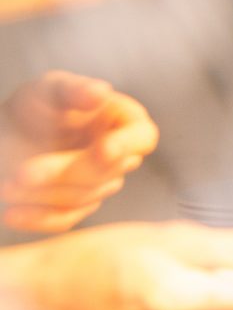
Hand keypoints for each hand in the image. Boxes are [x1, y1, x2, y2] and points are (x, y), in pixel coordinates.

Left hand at [1, 71, 159, 231]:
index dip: (126, 146)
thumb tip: (101, 93)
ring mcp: (100, 184)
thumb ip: (74, 90)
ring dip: (42, 193)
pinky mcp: (77, 207)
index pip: (142, 137)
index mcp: (124, 121)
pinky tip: (11, 213)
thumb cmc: (34, 106)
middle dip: (64, 172)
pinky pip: (65, 220)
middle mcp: (119, 155)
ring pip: (83, 197)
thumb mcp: (49, 90)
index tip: (103, 151)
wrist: (8, 134)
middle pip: (106, 172)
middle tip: (24, 172)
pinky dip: (37, 218)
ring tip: (6, 184)